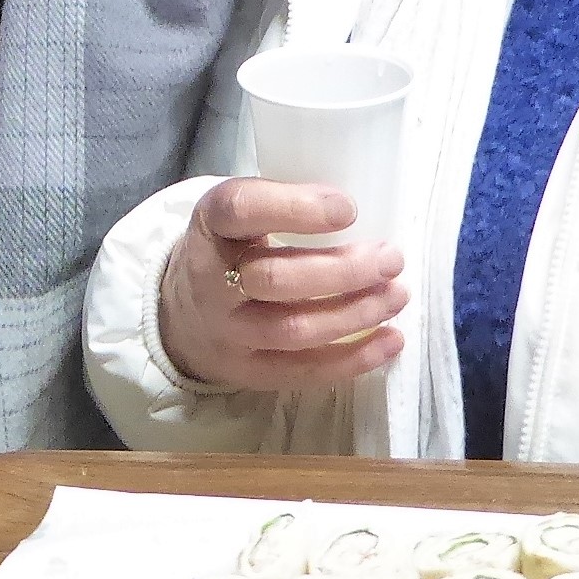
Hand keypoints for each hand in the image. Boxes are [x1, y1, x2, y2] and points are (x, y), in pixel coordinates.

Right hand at [156, 178, 406, 391]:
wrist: (181, 315)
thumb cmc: (231, 251)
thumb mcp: (239, 216)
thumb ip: (284, 205)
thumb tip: (363, 211)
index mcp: (210, 225)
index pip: (240, 209)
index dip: (294, 207)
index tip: (348, 209)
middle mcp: (211, 281)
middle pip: (277, 278)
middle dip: (344, 269)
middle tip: (391, 258)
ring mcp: (227, 332)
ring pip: (294, 329)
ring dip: (356, 313)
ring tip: (397, 294)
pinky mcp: (248, 372)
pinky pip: (303, 371)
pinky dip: (353, 358)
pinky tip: (391, 340)